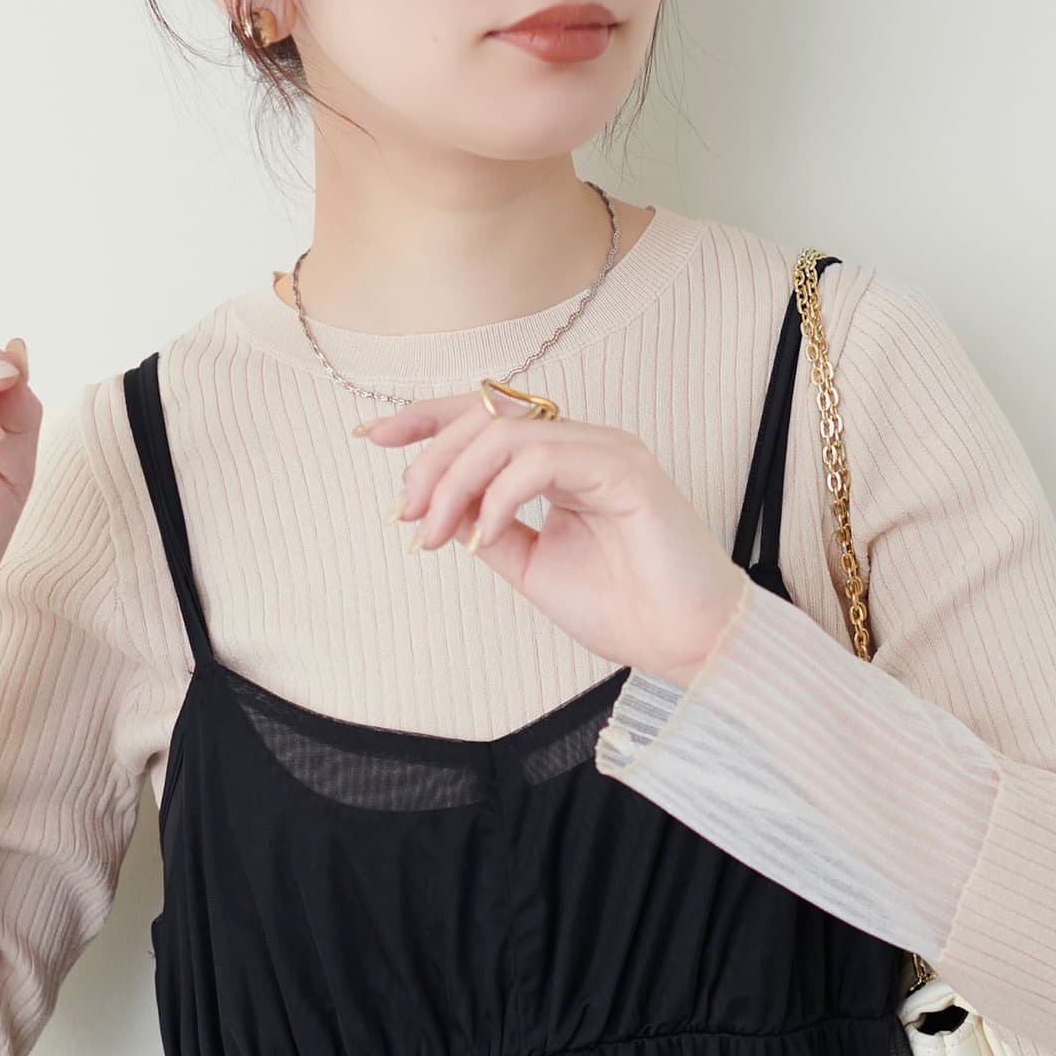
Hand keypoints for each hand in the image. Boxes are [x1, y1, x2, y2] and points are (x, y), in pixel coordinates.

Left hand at [355, 391, 749, 688]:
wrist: (682, 641)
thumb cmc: (623, 606)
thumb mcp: (530, 565)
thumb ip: (487, 528)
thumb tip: (433, 510)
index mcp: (564, 460)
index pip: (488, 416)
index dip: (427, 418)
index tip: (373, 436)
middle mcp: (585, 443)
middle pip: (487, 414)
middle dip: (431, 459)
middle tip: (406, 515)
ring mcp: (606, 449)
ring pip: (506, 432)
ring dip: (455, 481)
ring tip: (435, 534)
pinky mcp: (625, 467)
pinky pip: (540, 459)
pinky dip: (498, 496)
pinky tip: (481, 537)